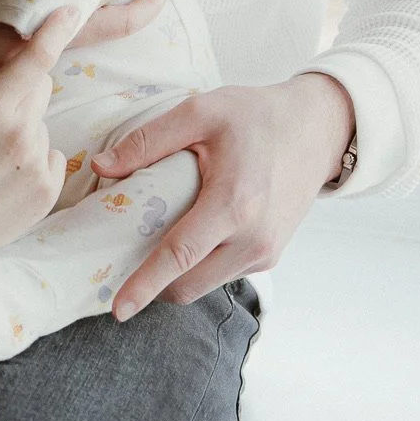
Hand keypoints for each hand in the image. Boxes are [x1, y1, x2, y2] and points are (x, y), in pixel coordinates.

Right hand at [0, 7, 76, 292]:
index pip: (35, 59)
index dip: (55, 30)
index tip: (71, 11)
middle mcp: (23, 134)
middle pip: (40, 86)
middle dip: (19, 88)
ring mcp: (40, 165)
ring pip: (42, 123)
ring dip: (23, 127)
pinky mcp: (49, 191)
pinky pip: (49, 155)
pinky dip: (31, 158)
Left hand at [94, 72, 355, 317]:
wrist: (317, 128)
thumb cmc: (257, 116)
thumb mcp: (200, 112)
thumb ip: (147, 141)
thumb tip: (102, 167)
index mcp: (233, 204)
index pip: (179, 256)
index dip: (144, 285)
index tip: (118, 309)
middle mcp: (253, 239)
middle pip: (187, 284)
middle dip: (151, 284)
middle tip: (120, 262)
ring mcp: (264, 252)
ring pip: (204, 284)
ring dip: (175, 276)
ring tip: (152, 243)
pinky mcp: (269, 255)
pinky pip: (222, 273)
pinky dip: (198, 266)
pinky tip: (188, 236)